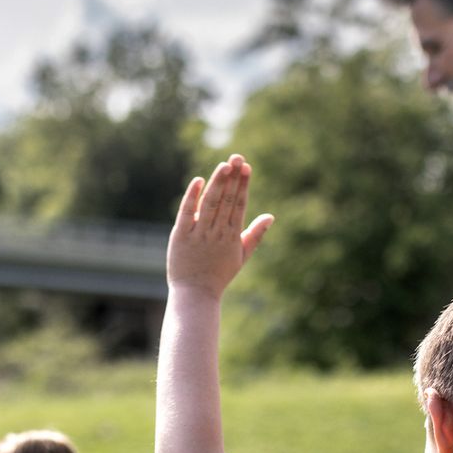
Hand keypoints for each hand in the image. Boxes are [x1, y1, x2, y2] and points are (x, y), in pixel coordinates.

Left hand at [166, 154, 273, 298]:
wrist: (196, 295)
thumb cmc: (219, 275)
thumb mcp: (241, 256)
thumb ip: (255, 235)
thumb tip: (271, 216)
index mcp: (232, 236)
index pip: (239, 205)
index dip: (243, 185)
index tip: (246, 167)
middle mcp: (217, 233)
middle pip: (227, 200)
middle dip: (233, 178)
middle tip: (237, 157)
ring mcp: (199, 234)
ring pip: (210, 204)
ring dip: (218, 183)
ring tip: (224, 165)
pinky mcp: (181, 236)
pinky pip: (187, 213)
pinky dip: (192, 197)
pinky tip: (198, 180)